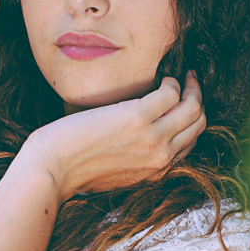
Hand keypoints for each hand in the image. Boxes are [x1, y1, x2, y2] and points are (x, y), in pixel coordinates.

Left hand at [18, 72, 205, 200]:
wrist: (52, 169)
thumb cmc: (74, 169)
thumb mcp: (117, 173)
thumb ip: (136, 160)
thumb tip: (140, 140)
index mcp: (156, 171)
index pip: (190, 143)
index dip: (191, 122)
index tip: (185, 105)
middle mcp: (161, 157)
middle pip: (198, 124)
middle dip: (198, 100)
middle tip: (191, 84)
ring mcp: (152, 137)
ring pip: (193, 108)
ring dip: (191, 87)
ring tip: (183, 77)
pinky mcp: (137, 117)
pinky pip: (170, 94)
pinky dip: (171, 82)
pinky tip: (162, 78)